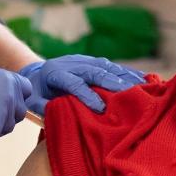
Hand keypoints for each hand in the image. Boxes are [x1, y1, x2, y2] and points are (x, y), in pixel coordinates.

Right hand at [0, 60, 31, 142]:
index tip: (5, 100)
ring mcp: (4, 115)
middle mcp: (12, 96)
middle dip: (8, 115)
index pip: (27, 91)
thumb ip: (2, 91)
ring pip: (8, 127)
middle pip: (20, 113)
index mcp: (10, 80)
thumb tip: (13, 108)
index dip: (17, 97)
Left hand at [19, 56, 146, 114]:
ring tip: (142, 86)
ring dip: (124, 76)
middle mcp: (70, 63)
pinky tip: (142, 78)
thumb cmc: (36, 93)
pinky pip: (111, 65)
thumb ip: (45, 108)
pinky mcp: (91, 60)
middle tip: (130, 94)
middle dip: (112, 83)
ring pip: (105, 66)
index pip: (74, 83)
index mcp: (54, 73)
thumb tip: (60, 116)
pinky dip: (127, 72)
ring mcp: (82, 59)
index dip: (87, 95)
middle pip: (94, 71)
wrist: (36, 72)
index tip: (101, 108)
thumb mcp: (33, 102)